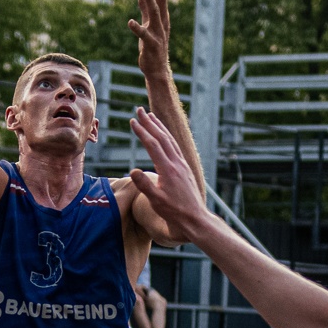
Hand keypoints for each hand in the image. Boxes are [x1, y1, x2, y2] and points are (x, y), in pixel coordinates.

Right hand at [126, 107, 213, 234]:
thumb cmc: (174, 212)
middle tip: (139, 109)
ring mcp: (182, 165)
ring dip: (159, 127)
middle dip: (150, 122)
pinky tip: (165, 135)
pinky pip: (175, 147)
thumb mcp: (156, 201)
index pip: (152, 145)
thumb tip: (133, 170)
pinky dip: (167, 137)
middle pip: (162, 137)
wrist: (195, 218)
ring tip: (151, 116)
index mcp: (168, 169)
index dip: (142, 131)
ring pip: (170, 140)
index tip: (132, 121)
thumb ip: (144, 185)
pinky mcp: (185, 169)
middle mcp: (177, 163)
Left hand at [128, 0, 171, 72]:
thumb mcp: (148, 23)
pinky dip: (137, 28)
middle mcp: (162, 22)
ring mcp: (158, 33)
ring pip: (155, 13)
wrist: (157, 69)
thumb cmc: (152, 46)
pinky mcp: (150, 45)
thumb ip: (145, 7)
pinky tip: (130, 22)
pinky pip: (143, 35)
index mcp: (162, 17)